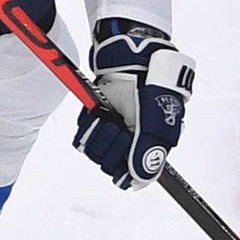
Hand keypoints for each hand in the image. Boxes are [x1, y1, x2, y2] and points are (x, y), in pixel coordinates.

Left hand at [72, 22, 194, 189]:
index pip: (132, 177)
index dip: (125, 171)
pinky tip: (98, 113)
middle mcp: (130, 141)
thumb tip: (138, 181)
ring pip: (95, 153)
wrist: (133, 59)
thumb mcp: (156, 122)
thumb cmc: (153, 88)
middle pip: (110, 166)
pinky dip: (88, 126)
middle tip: (120, 129)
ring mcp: (112, 129)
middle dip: (113, 148)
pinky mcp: (95, 118)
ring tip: (109, 118)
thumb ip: (149, 153)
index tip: (124, 159)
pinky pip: (82, 136)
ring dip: (99, 136)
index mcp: (150, 146)